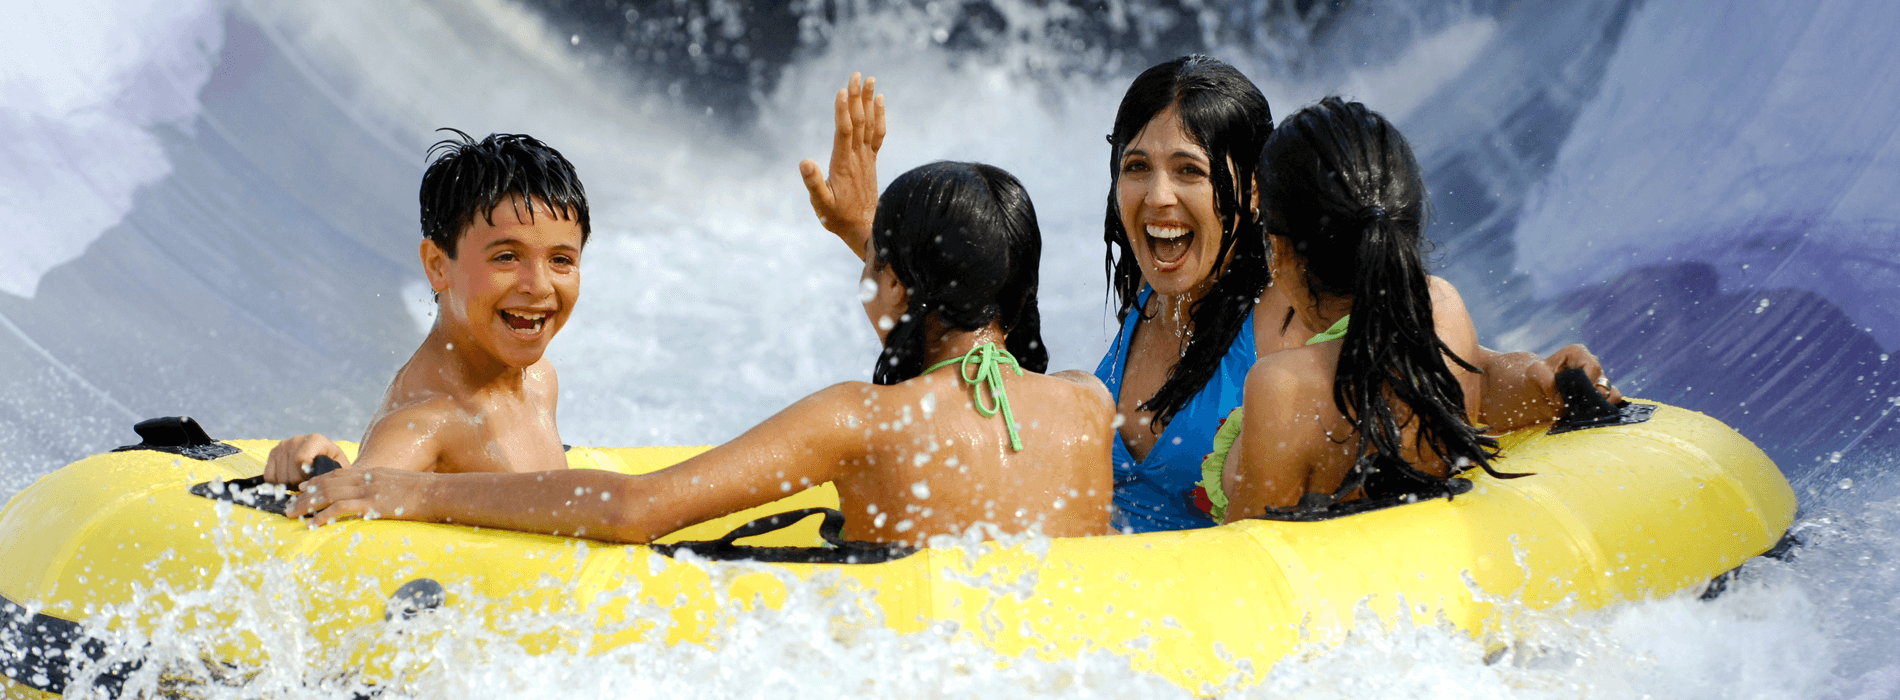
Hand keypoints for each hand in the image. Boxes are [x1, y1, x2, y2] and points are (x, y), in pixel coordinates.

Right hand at [264, 434, 350, 485]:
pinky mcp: (273, 453)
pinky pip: (269, 477)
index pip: (301, 460)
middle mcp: (297, 439)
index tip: (313, 480)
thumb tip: (318, 484)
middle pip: (290, 472)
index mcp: (315, 440)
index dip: (306, 476)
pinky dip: (278, 484)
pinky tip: (290, 481)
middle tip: (308, 483)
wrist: (323, 457)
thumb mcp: (341, 466)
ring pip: (279, 477)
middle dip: (300, 484)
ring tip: (301, 481)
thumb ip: (335, 473)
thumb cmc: (333, 464)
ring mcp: (283, 445)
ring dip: (290, 485)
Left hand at [288, 467, 429, 524]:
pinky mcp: (372, 505)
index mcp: (371, 473)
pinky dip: (324, 515)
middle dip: (305, 495)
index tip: (302, 488)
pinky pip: (341, 509)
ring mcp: (368, 491)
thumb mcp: (400, 484)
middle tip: (289, 505)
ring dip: (307, 505)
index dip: (317, 481)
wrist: (436, 492)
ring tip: (292, 514)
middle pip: (327, 484)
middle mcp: (365, 479)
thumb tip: (376, 498)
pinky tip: (313, 523)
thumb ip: (383, 488)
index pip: (337, 475)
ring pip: (328, 495)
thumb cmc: (423, 492)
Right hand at [798, 72, 884, 257]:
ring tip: (871, 80)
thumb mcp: (821, 204)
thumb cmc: (838, 218)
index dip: (843, 111)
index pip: (844, 131)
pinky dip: (879, 116)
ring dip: (869, 101)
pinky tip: (880, 102)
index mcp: (843, 164)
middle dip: (857, 97)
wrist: (865, 229)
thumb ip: (813, 183)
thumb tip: (804, 162)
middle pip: (859, 121)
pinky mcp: (871, 161)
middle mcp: (858, 157)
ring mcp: (867, 158)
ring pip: (869, 124)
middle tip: (857, 75)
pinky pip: (877, 134)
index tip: (842, 90)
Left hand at [1536, 344, 1622, 404]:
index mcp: (1578, 353)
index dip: (1589, 383)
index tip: (1577, 397)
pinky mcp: (1602, 394)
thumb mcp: (1534, 374)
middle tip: (1576, 408)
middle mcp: (1592, 364)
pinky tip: (1586, 415)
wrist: (1536, 391)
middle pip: (1604, 382)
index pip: (1593, 367)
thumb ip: (1546, 381)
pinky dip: (1602, 411)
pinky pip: (1612, 403)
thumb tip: (1562, 400)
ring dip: (1599, 406)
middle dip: (1591, 398)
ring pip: (1612, 394)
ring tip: (1581, 412)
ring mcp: (1598, 379)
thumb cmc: (1535, 378)